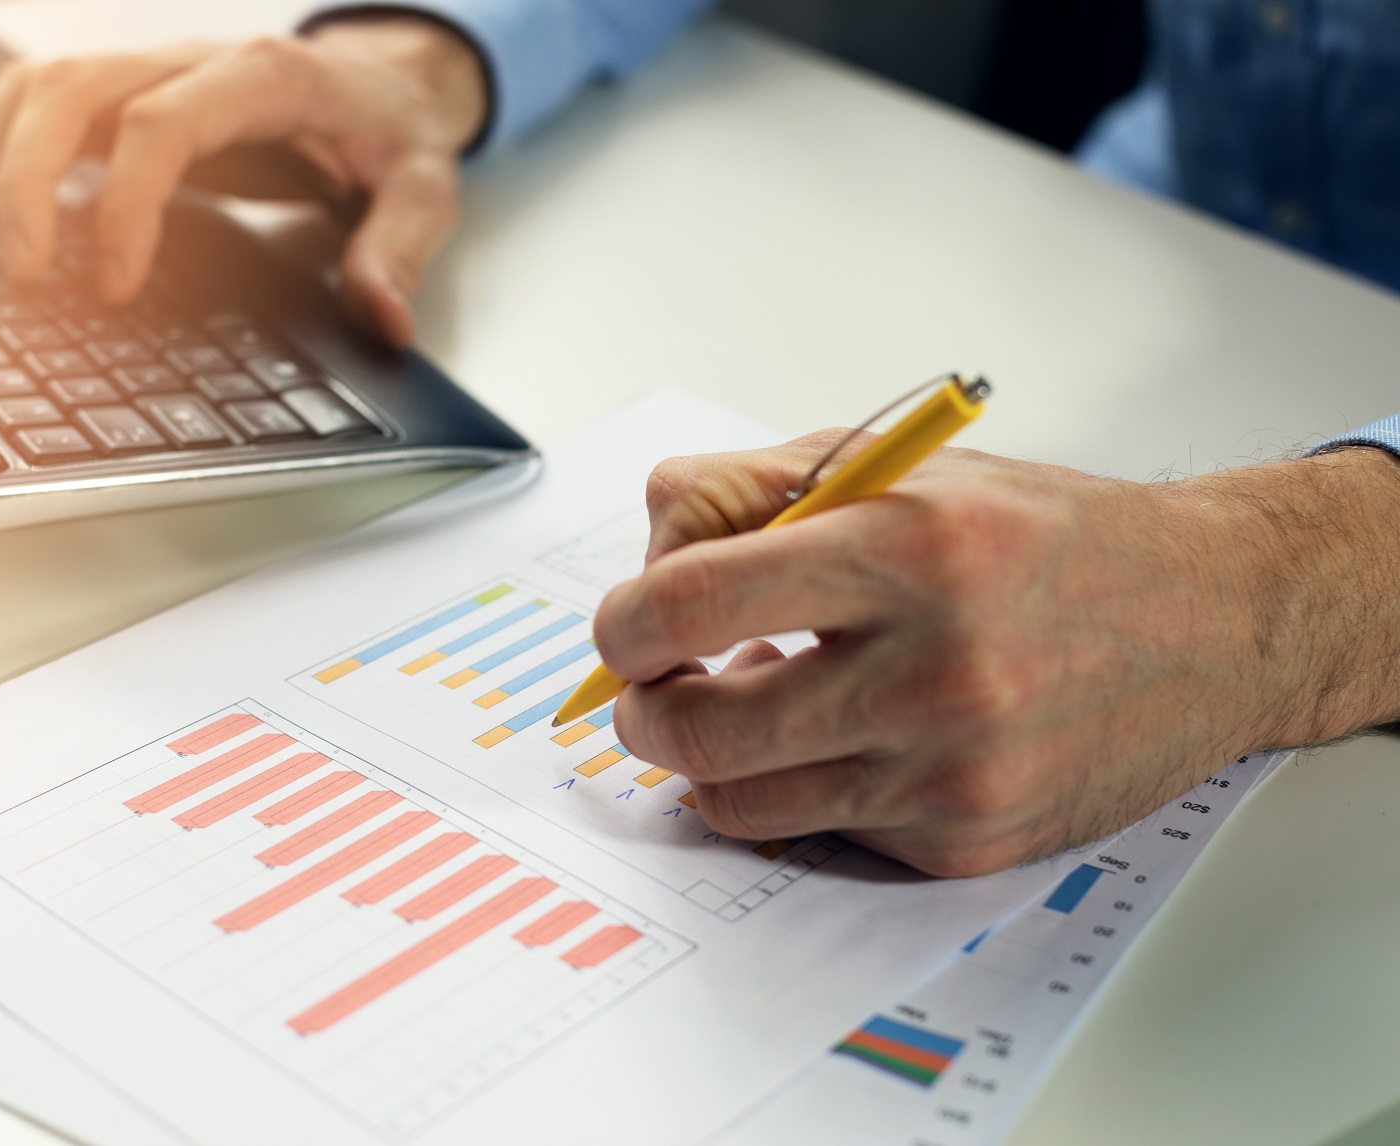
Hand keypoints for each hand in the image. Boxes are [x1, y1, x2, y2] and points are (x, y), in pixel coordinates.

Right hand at [0, 16, 486, 344]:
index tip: (109, 287)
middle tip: (17, 276)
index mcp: (264, 77)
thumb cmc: (393, 132)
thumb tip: (382, 316)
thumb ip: (400, 248)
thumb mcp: (425, 186)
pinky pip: (35, 110)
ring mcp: (150, 73)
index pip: (164, 123)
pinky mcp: (126, 101)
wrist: (386, 78)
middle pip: (71, 89)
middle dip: (24, 179)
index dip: (124, 204)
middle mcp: (191, 60)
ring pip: (34, 89)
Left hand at [597, 434, 1399, 875]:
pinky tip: (835, 739)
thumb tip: (650, 553)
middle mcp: (934, 667)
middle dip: (643, 711)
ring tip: (746, 705)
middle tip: (655, 689)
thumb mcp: (900, 467)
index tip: (628, 627)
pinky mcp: (967, 842)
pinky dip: (797, 790)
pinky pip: (819, 832)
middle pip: (697, 728)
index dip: (625, 623)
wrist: (1213, 619)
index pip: (691, 602)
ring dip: (707, 760)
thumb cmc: (1043, 535)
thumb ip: (753, 490)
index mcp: (906, 547)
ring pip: (740, 801)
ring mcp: (953, 770)